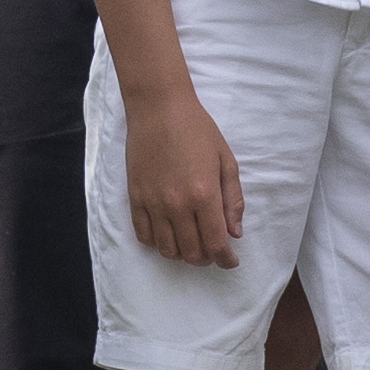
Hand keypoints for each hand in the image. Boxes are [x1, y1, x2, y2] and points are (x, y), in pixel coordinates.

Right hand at [122, 82, 245, 267]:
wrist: (159, 108)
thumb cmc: (197, 129)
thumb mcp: (226, 160)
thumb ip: (232, 200)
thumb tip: (234, 233)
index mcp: (204, 194)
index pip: (216, 244)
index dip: (226, 259)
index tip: (230, 261)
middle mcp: (177, 205)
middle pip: (191, 253)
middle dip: (206, 258)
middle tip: (212, 249)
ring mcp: (153, 203)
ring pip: (167, 249)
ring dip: (182, 253)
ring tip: (191, 242)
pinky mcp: (134, 198)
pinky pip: (144, 235)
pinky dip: (158, 243)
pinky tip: (168, 234)